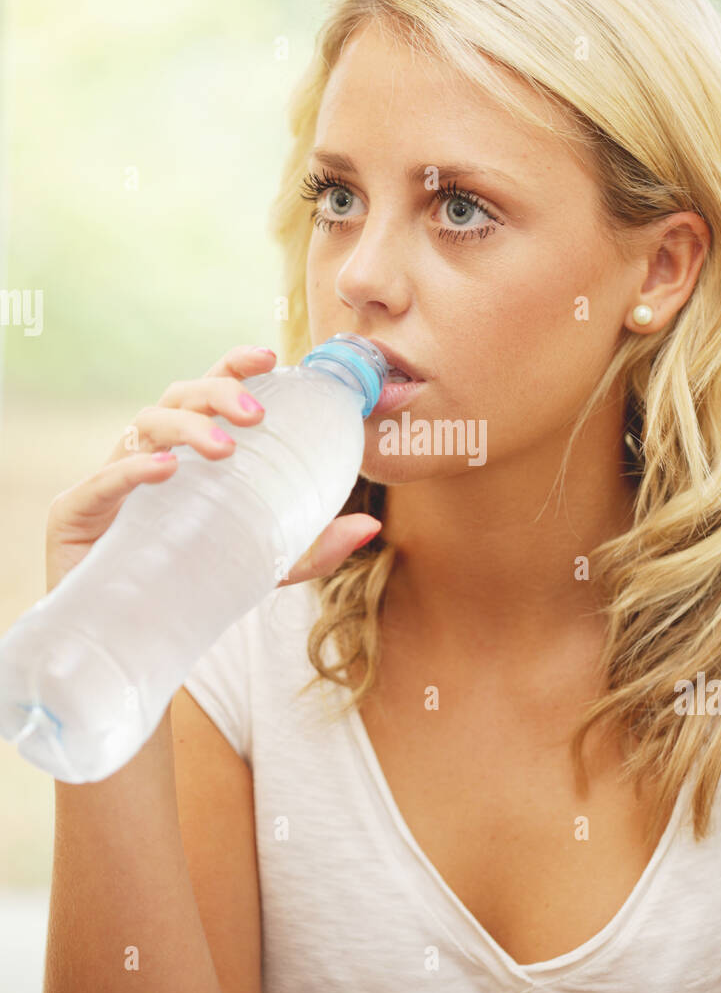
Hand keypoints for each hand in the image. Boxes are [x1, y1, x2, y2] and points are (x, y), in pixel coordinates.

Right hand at [44, 344, 381, 592]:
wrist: (129, 636)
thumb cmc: (191, 580)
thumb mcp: (264, 562)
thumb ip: (313, 545)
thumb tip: (371, 522)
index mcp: (187, 450)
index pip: (208, 390)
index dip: (234, 365)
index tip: (270, 357)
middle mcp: (147, 452)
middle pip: (178, 395)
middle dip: (218, 392)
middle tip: (257, 414)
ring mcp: (110, 478)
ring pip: (143, 425)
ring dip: (187, 428)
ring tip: (225, 450)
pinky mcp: (76, 512)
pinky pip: (104, 480)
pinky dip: (136, 469)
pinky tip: (167, 471)